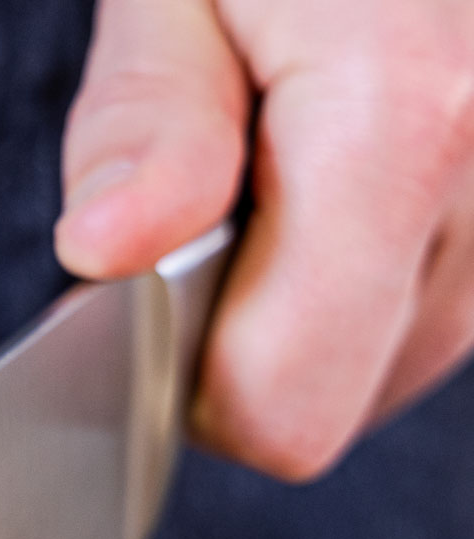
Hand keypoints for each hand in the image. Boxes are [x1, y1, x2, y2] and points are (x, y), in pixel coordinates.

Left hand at [55, 0, 473, 480]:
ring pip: (396, 362)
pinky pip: (443, 305)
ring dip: (314, 303)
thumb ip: (145, 123)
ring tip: (293, 158)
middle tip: (217, 202)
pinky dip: (377, 268)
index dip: (188, 390)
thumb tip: (107, 254)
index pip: (284, 410)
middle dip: (247, 340)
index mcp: (405, 121)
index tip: (143, 304)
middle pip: (338, 401)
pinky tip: (352, 167)